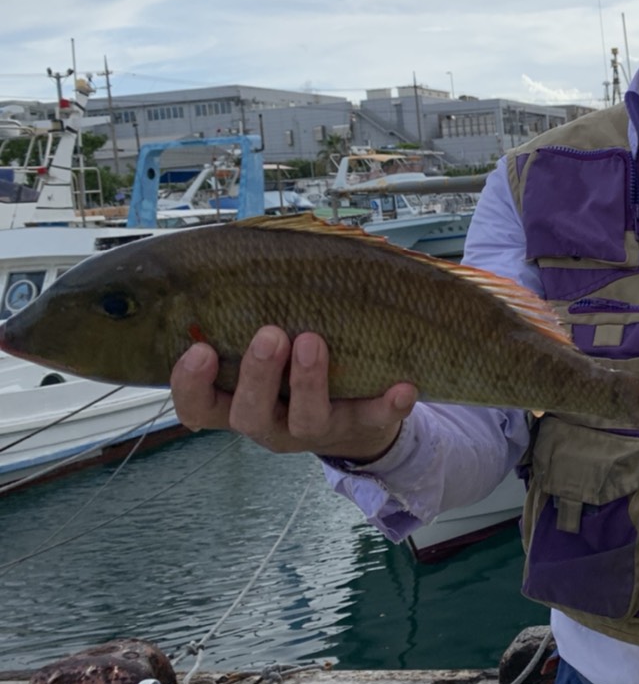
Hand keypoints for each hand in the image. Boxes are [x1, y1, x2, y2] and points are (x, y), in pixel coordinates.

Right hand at [169, 326, 417, 462]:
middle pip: (249, 413)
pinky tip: (403, 386)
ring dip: (309, 381)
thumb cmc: (293, 371)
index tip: (199, 349)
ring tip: (313, 340)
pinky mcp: (362, 427)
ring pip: (306, 420)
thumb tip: (234, 254)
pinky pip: (376, 419)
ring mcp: (317, 429)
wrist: (353, 420)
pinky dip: (389, 405)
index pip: (198, 406)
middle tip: (270, 334)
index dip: (191, 385)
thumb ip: (244, 318)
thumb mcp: (264, 351)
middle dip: (257, 373)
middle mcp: (271, 422)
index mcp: (237, 402)